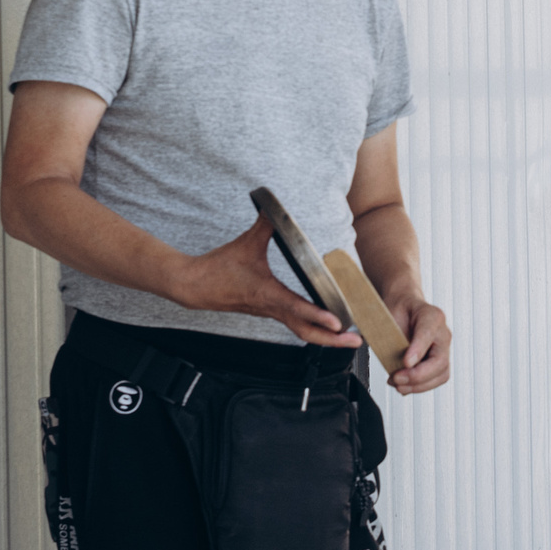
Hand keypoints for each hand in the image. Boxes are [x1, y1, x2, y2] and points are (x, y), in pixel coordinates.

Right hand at [166, 215, 362, 347]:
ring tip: (348, 338)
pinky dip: (313, 329)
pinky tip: (327, 327)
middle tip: (355, 340)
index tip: (337, 322)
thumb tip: (276, 208)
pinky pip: (295, 326)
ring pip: (302, 332)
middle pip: (306, 332)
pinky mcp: (269, 312)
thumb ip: (266, 226)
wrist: (195, 286)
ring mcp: (271, 313)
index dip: (317, 315)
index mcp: (267, 293)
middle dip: (332, 340)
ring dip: (325, 338)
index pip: (297, 308)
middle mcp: (272, 308)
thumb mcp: (246, 243)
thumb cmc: (219, 268)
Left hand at [387, 298, 451, 394]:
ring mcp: (443, 349)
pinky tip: (404, 385)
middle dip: (418, 375)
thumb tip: (380, 351)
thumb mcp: (389, 314)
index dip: (418, 350)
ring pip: (441, 374)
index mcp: (431, 316)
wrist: (403, 310)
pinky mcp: (439, 362)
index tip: (405, 362)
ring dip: (418, 385)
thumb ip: (387, 332)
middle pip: (440, 360)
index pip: (428, 333)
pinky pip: (436, 379)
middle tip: (397, 378)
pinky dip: (419, 387)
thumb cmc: (398, 311)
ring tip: (398, 384)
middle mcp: (442, 333)